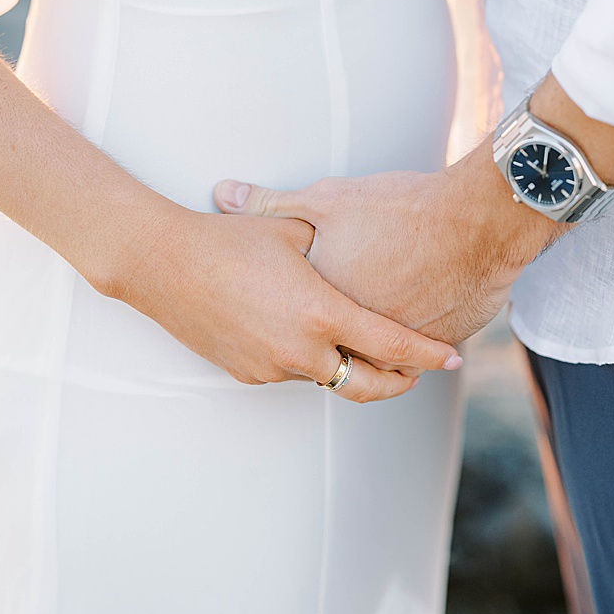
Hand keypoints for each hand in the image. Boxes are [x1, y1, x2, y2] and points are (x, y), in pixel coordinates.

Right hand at [112, 207, 462, 401]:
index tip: (454, 358)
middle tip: (420, 370)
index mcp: (321, 314)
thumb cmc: (231, 238)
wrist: (159, 263)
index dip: (429, 356)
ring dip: (352, 367)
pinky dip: (314, 359)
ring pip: (328, 377)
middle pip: (367, 384)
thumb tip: (384, 235)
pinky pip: (294, 371)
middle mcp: (299, 349)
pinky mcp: (247, 373)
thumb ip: (341, 242)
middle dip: (399, 381)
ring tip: (374, 348)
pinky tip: (318, 338)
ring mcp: (271, 366)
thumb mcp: (298, 229)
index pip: (392, 346)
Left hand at [215, 149, 564, 349]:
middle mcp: (354, 336)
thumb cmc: (403, 209)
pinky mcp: (440, 341)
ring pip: (379, 367)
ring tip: (379, 348)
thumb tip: (225, 192)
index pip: (295, 332)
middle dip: (332, 359)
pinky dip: (417, 341)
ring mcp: (398, 344)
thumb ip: (275, 202)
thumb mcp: (330, 199)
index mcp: (320, 307)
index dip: (290, 326)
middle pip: (338, 366)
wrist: (479, 221)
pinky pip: (420, 353)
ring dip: (377, 361)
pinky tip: (421, 324)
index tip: (290, 322)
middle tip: (334, 350)